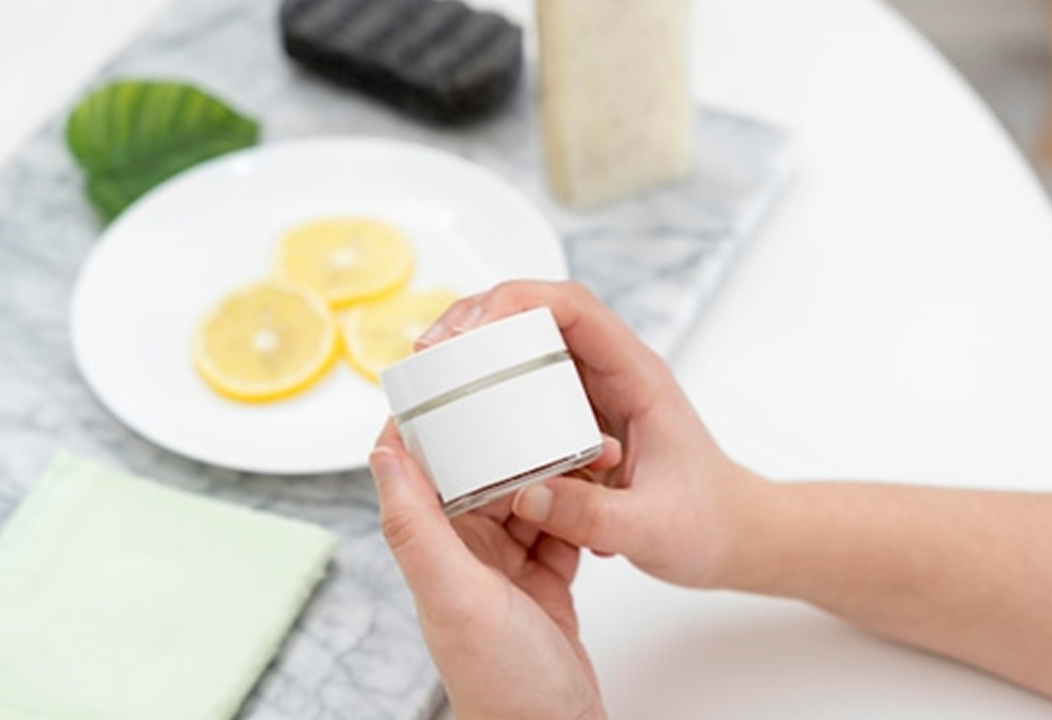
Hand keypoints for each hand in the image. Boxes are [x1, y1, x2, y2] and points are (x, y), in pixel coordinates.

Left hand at [370, 422, 607, 719]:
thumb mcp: (457, 598)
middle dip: (511, 434)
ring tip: (590, 441)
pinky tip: (599, 485)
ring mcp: (504, 567)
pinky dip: (578, 505)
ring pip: (525, 493)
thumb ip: (418, 527)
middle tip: (544, 398)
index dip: (427, 418)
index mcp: (434, 550)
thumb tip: (383, 453)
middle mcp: (463, 554)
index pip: (418, 467)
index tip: (448, 371)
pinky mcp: (542, 580)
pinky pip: (558, 524)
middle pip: (480, 471)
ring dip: (554, 466)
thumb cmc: (504, 684)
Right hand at [416, 281, 758, 588]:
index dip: (516, 304)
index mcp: (639, 377)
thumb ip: (590, 516)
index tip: (467, 331)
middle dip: (479, 319)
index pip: (573, 308)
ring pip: (530, 345)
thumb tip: (523, 495)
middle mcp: (614, 372)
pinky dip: (492, 387)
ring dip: (479, 350)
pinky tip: (459, 410)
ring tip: (430, 375)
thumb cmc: (707, 523)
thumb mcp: (651, 529)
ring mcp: (596, 391)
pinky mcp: (582, 416)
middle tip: (429, 353)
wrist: (732, 535)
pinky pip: (530, 384)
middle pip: (539, 312)